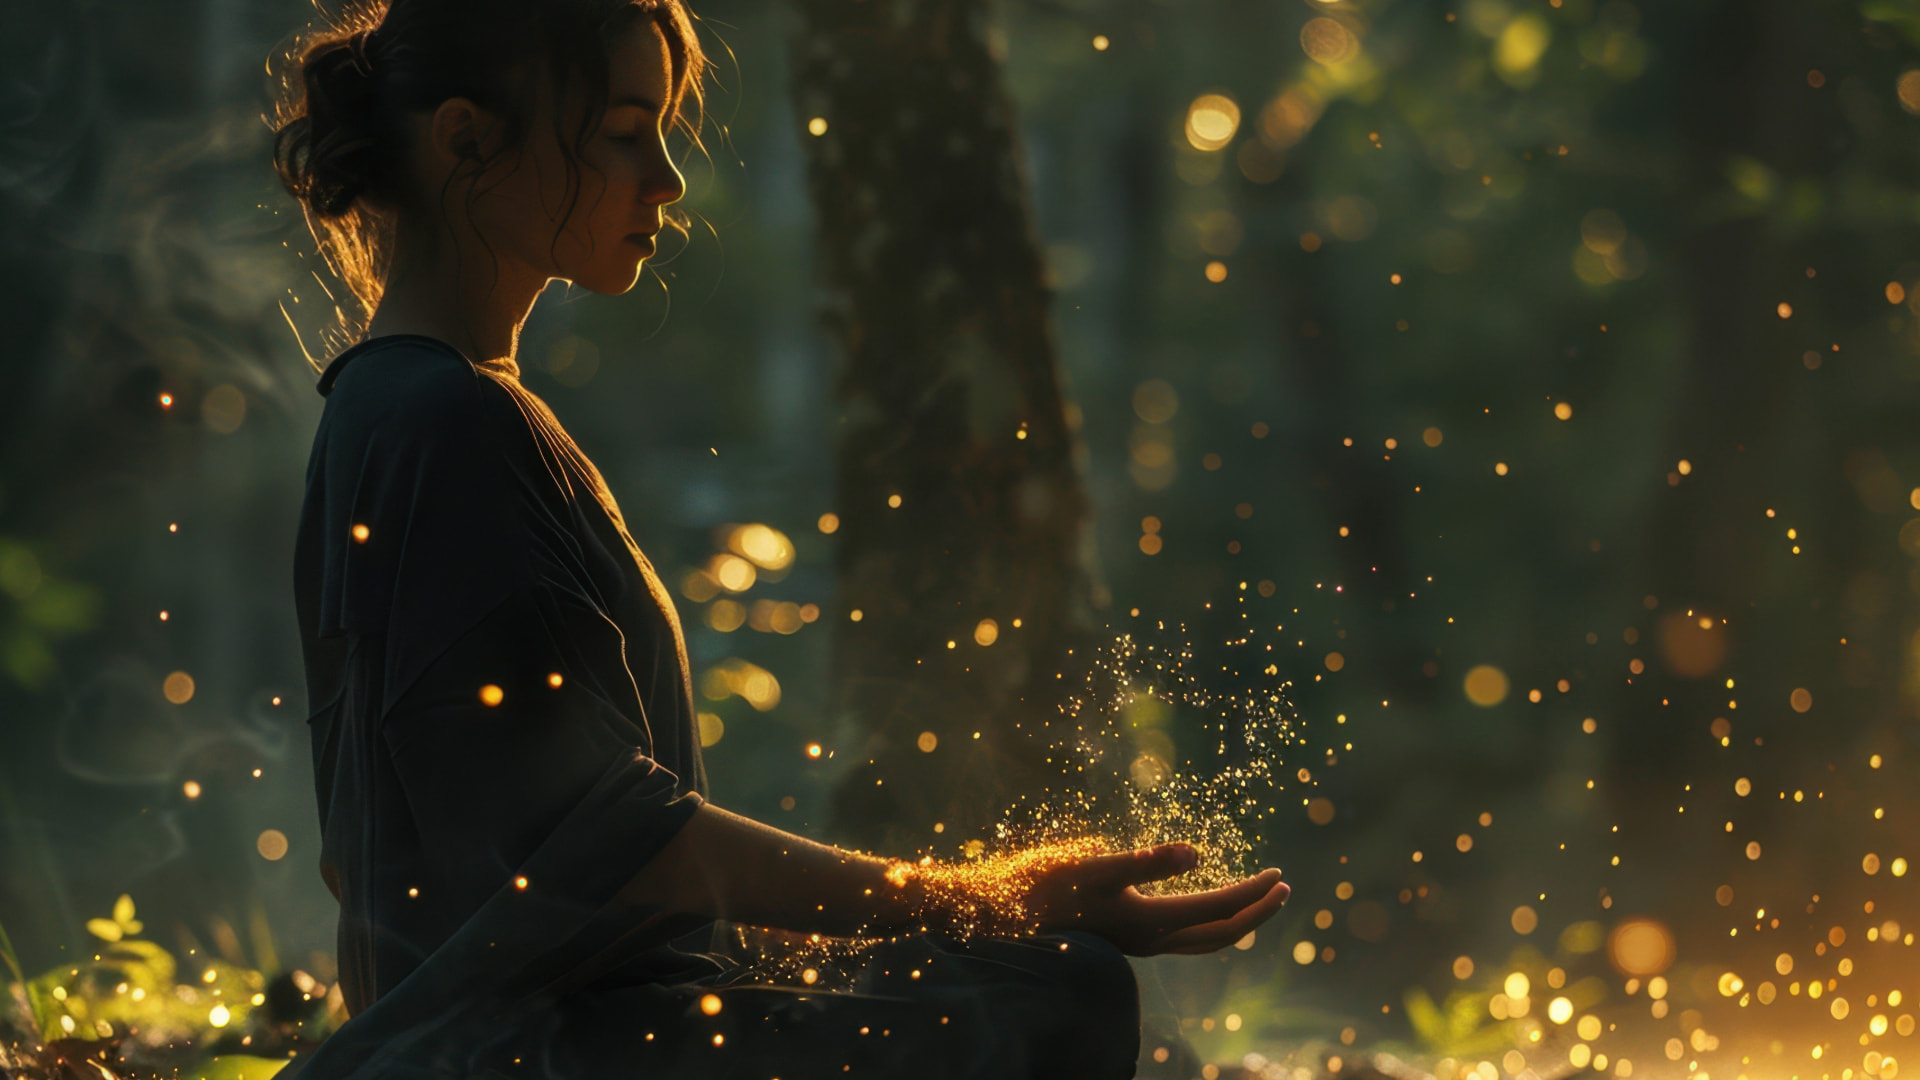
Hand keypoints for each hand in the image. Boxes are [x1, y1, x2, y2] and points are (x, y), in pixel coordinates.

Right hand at [1025, 842, 1288, 955]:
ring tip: (1254, 900)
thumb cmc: (1046, 886)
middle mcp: (1152, 940)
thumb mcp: (1096, 866)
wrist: (1006, 916)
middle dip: (1257, 912)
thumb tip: (1196, 852)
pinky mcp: (1129, 937)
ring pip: (1204, 942)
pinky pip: (1184, 939)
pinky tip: (1202, 906)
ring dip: (1235, 922)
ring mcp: (1141, 943)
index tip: (1279, 874)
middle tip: (1282, 887)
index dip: (1253, 892)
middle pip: (1222, 934)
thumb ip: (1146, 861)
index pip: (1220, 909)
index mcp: (1151, 921)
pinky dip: (1207, 924)